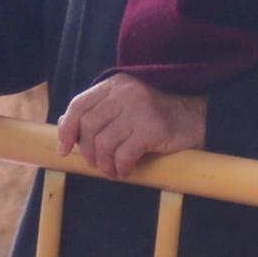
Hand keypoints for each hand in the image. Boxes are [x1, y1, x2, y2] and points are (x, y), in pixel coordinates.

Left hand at [56, 72, 204, 178]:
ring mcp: (138, 109)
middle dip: (88, 152)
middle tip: (97, 164)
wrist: (194, 116)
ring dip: (104, 164)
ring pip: (104, 143)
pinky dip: (121, 168)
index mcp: (113, 86)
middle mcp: (124, 93)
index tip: (65, 150)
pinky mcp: (152, 128)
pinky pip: (124, 154)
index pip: (78, 105)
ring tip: (112, 171)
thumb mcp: (122, 106)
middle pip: (89, 127)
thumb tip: (63, 125)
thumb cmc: (154, 115)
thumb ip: (95, 112)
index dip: (67, 130)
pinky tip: (126, 171)